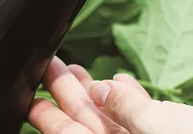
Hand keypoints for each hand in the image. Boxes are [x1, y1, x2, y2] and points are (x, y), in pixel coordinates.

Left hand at [28, 57, 192, 133]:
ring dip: (96, 94)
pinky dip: (131, 100)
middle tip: (51, 66)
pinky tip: (119, 81)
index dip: (51, 119)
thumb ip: (126, 111)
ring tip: (76, 68)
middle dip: (70, 97)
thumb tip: (101, 90)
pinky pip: (144, 119)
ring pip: (114, 121)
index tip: (31, 96)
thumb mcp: (160, 130)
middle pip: (90, 127)